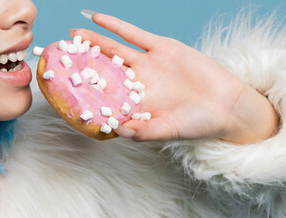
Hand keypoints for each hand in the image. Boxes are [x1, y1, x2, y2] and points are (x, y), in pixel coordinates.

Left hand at [70, 13, 278, 143]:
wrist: (228, 106)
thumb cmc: (197, 124)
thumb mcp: (167, 131)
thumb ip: (142, 131)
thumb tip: (115, 130)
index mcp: (133, 104)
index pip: (100, 96)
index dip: (80, 91)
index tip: (57, 88)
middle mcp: (136, 82)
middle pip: (102, 70)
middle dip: (80, 64)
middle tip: (57, 56)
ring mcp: (147, 63)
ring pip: (113, 50)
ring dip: (92, 41)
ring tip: (71, 36)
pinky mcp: (162, 47)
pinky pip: (133, 34)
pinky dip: (115, 26)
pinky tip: (95, 19)